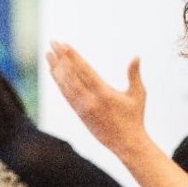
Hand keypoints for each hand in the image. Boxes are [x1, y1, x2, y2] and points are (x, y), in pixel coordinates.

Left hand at [46, 41, 148, 156]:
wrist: (126, 144)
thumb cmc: (134, 118)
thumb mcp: (138, 95)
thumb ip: (134, 75)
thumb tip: (136, 56)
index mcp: (104, 93)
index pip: (84, 71)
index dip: (73, 57)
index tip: (64, 45)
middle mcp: (90, 100)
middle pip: (71, 75)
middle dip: (61, 58)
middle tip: (53, 42)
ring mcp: (82, 108)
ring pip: (65, 85)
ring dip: (56, 68)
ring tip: (49, 55)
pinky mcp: (79, 114)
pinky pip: (66, 94)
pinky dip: (59, 82)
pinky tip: (54, 73)